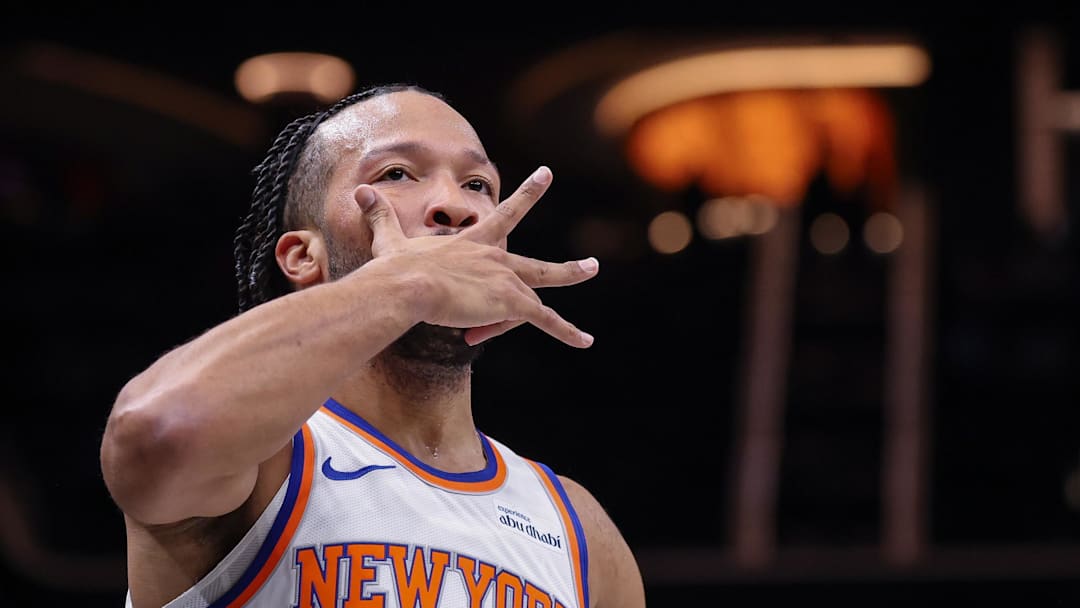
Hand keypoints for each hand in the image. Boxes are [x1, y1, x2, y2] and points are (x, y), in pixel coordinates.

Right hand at [356, 166, 597, 347]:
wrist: (407, 284)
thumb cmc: (395, 267)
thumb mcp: (390, 239)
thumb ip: (380, 216)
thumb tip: (358, 192)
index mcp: (474, 243)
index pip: (506, 214)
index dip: (527, 194)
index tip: (546, 174)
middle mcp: (496, 258)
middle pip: (537, 263)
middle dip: (567, 268)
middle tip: (593, 266)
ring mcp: (506, 280)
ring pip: (541, 295)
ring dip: (563, 308)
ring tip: (587, 327)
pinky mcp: (510, 302)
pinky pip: (545, 320)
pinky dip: (566, 332)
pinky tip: (585, 342)